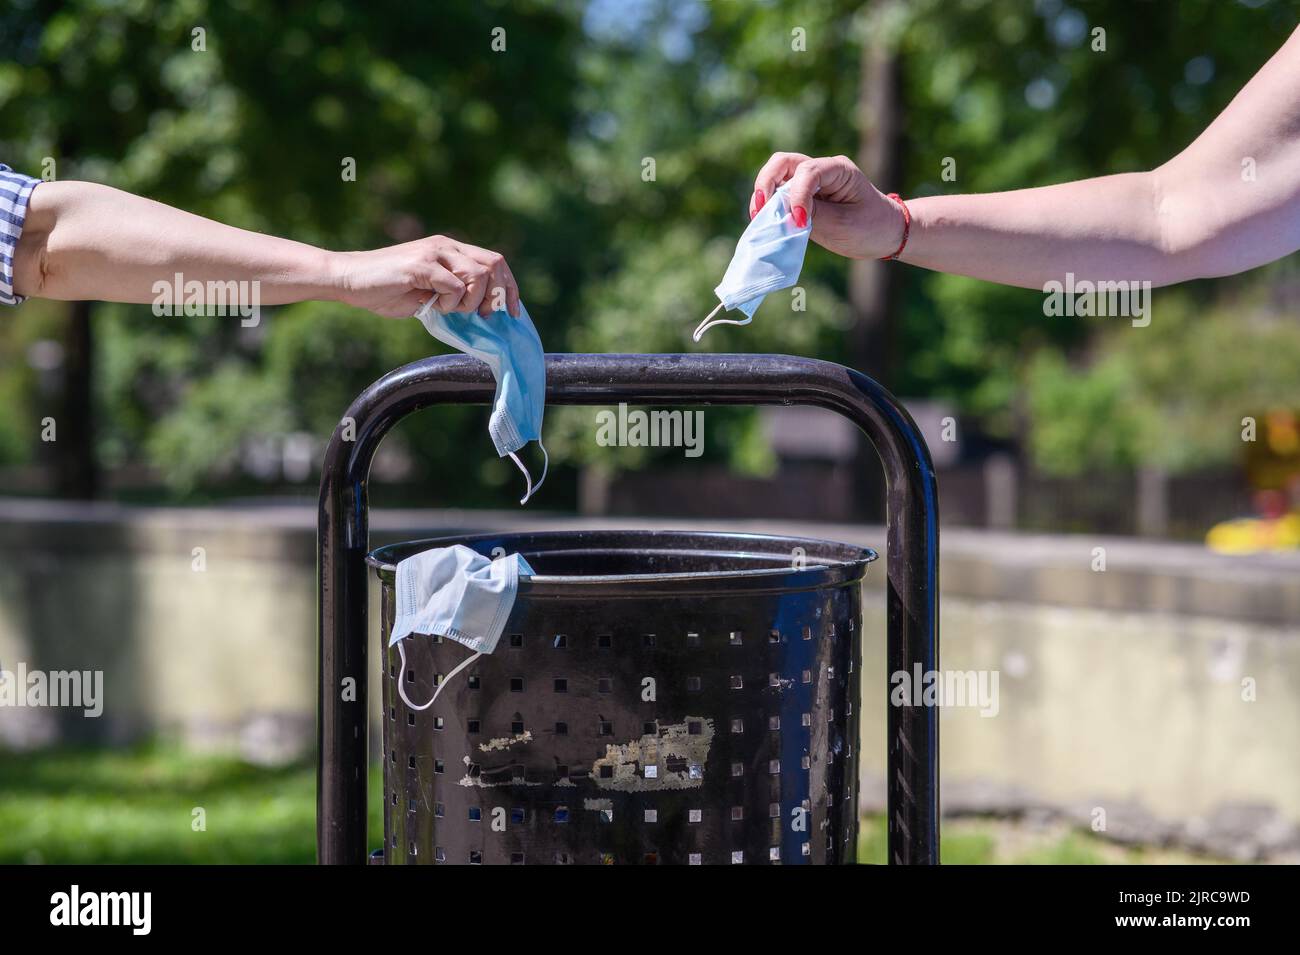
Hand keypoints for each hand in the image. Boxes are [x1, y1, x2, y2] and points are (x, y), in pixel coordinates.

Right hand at [328, 235, 519, 317]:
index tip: (511, 312)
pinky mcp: (421, 265)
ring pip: (478, 276)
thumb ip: (454, 294)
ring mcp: (434, 253)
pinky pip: (455, 287)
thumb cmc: (387, 289)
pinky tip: (432, 306)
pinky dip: (450, 304)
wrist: (350, 280)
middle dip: (496, 296)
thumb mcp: (429, 292)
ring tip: (449, 309)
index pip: (495, 262)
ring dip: (470, 301)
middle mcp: (447, 246)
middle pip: (494, 265)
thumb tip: (483, 312)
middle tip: (481, 316)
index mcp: (451, 250)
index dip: (510, 288)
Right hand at [750, 153, 904, 259]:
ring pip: (776, 176)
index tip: (799, 223)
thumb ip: (814, 216)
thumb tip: (783, 213)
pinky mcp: (802, 198)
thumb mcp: (845, 224)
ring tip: (758, 218)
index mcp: (838, 169)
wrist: (884, 234)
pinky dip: (769, 207)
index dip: (797, 196)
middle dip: (766, 184)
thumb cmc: (871, 227)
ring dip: (763, 195)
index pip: (807, 172)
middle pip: (783, 163)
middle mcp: (821, 170)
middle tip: (759, 211)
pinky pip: (778, 195)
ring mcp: (809, 183)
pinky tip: (765, 223)